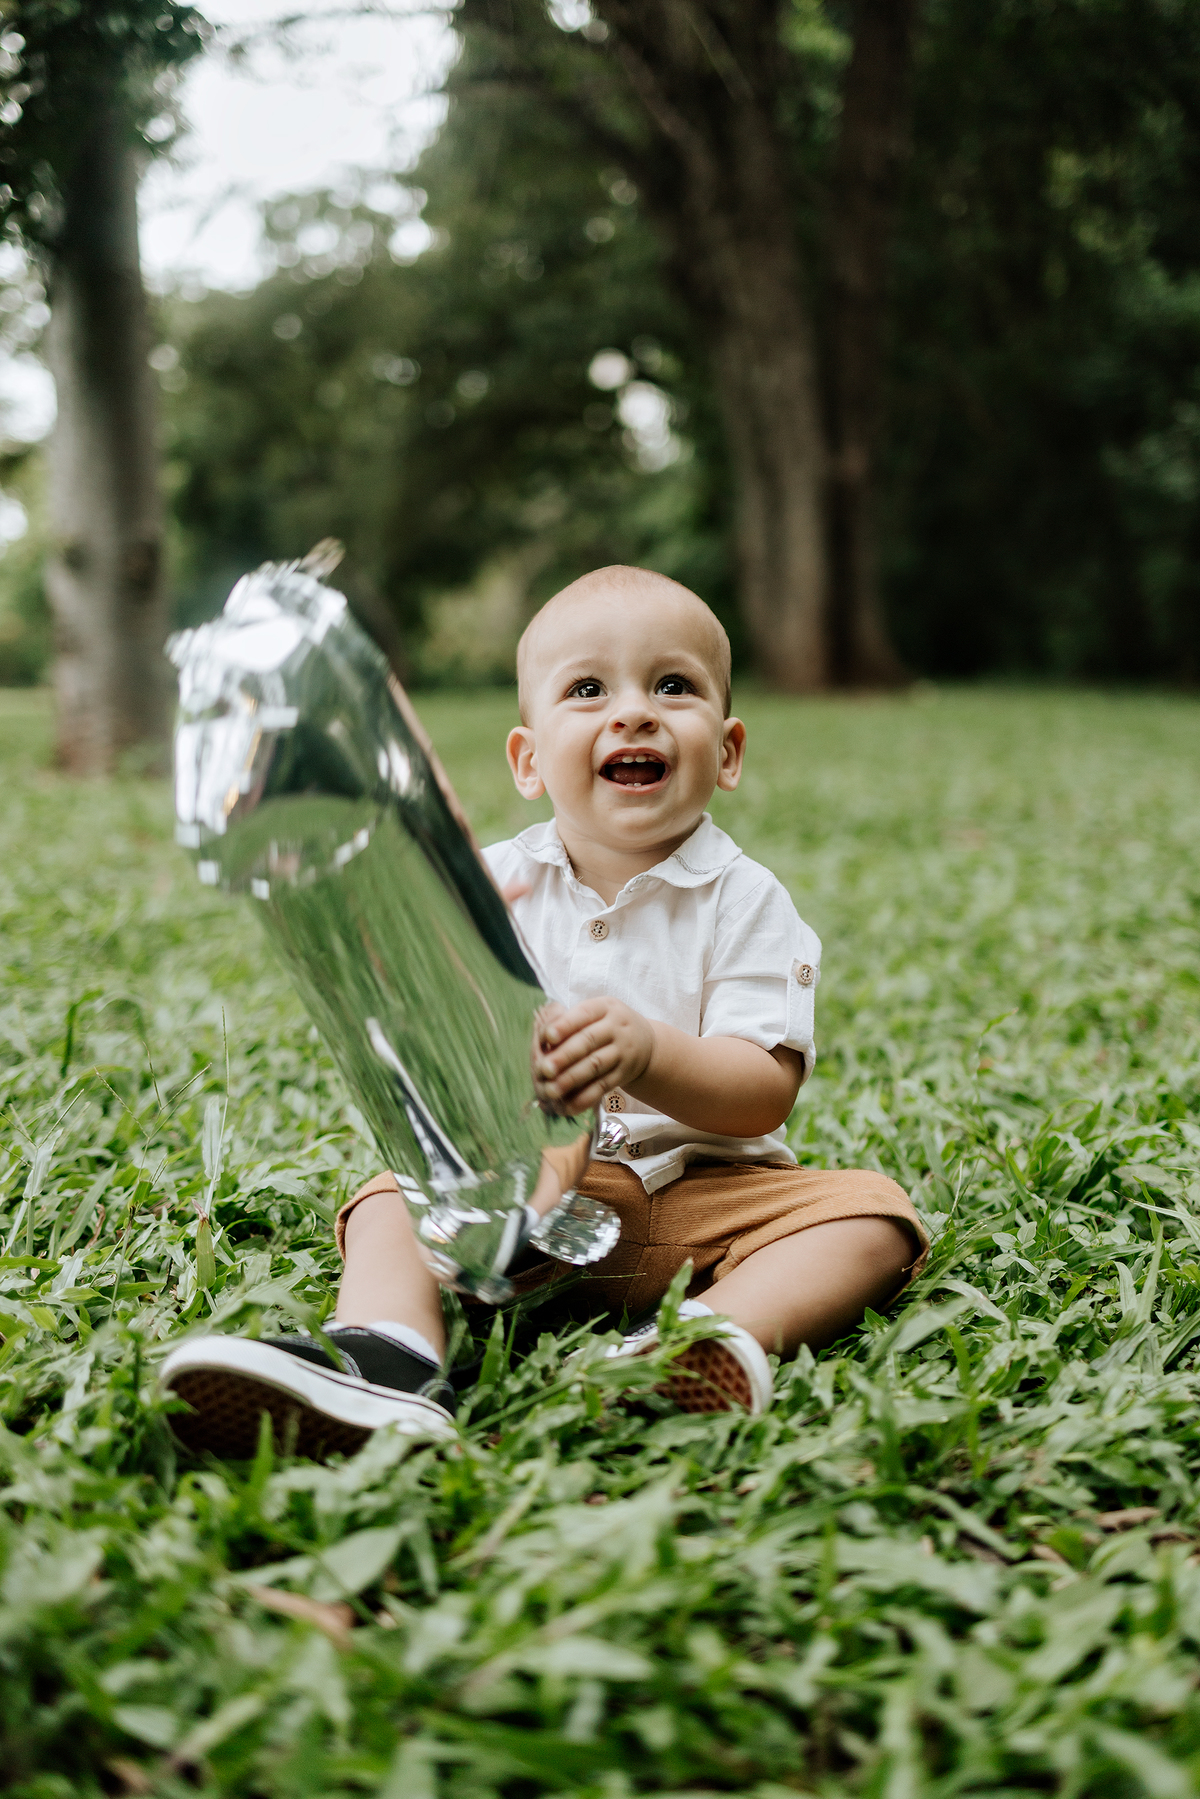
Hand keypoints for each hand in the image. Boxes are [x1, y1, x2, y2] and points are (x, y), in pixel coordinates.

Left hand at [532, 997, 654, 1115]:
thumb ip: (569, 1021)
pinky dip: (584, 1098)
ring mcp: (622, 1052)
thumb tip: (541, 1038)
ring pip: (595, 1065)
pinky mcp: (623, 1074)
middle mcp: (616, 1028)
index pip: (584, 1014)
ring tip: (551, 1090)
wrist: (646, 1044)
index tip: (546, 1037)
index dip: (565, 1025)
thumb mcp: (596, 1013)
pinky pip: (603, 1086)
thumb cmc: (606, 1026)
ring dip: (571, 1079)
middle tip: (543, 1069)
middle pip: (588, 1041)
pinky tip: (567, 1106)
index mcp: (605, 1007)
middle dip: (564, 1056)